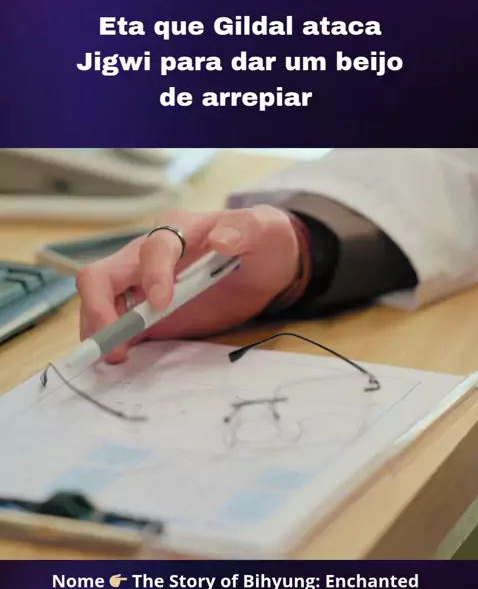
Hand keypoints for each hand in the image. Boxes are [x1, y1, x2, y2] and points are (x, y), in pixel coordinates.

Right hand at [76, 206, 299, 363]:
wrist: (268, 267)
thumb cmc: (264, 242)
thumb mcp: (266, 230)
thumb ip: (246, 230)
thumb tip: (222, 239)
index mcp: (177, 229)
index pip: (153, 248)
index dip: (152, 275)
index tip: (161, 304)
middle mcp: (148, 255)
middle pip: (102, 275)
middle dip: (99, 308)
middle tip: (113, 343)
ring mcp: (142, 285)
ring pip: (100, 302)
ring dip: (98, 330)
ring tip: (113, 357)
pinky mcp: (148, 313)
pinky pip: (118, 325)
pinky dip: (112, 341)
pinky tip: (118, 359)